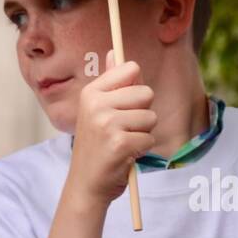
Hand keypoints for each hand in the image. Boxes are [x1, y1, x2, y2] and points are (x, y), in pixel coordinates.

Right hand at [68, 53, 156, 205]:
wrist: (86, 184)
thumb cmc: (96, 147)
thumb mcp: (97, 110)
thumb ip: (111, 82)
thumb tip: (115, 52)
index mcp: (91, 92)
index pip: (131, 68)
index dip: (136, 88)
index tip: (125, 104)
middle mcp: (97, 104)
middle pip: (146, 93)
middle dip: (143, 113)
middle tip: (124, 129)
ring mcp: (107, 123)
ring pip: (151, 117)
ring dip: (143, 133)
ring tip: (124, 142)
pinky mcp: (120, 143)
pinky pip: (149, 138)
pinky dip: (142, 149)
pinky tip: (125, 155)